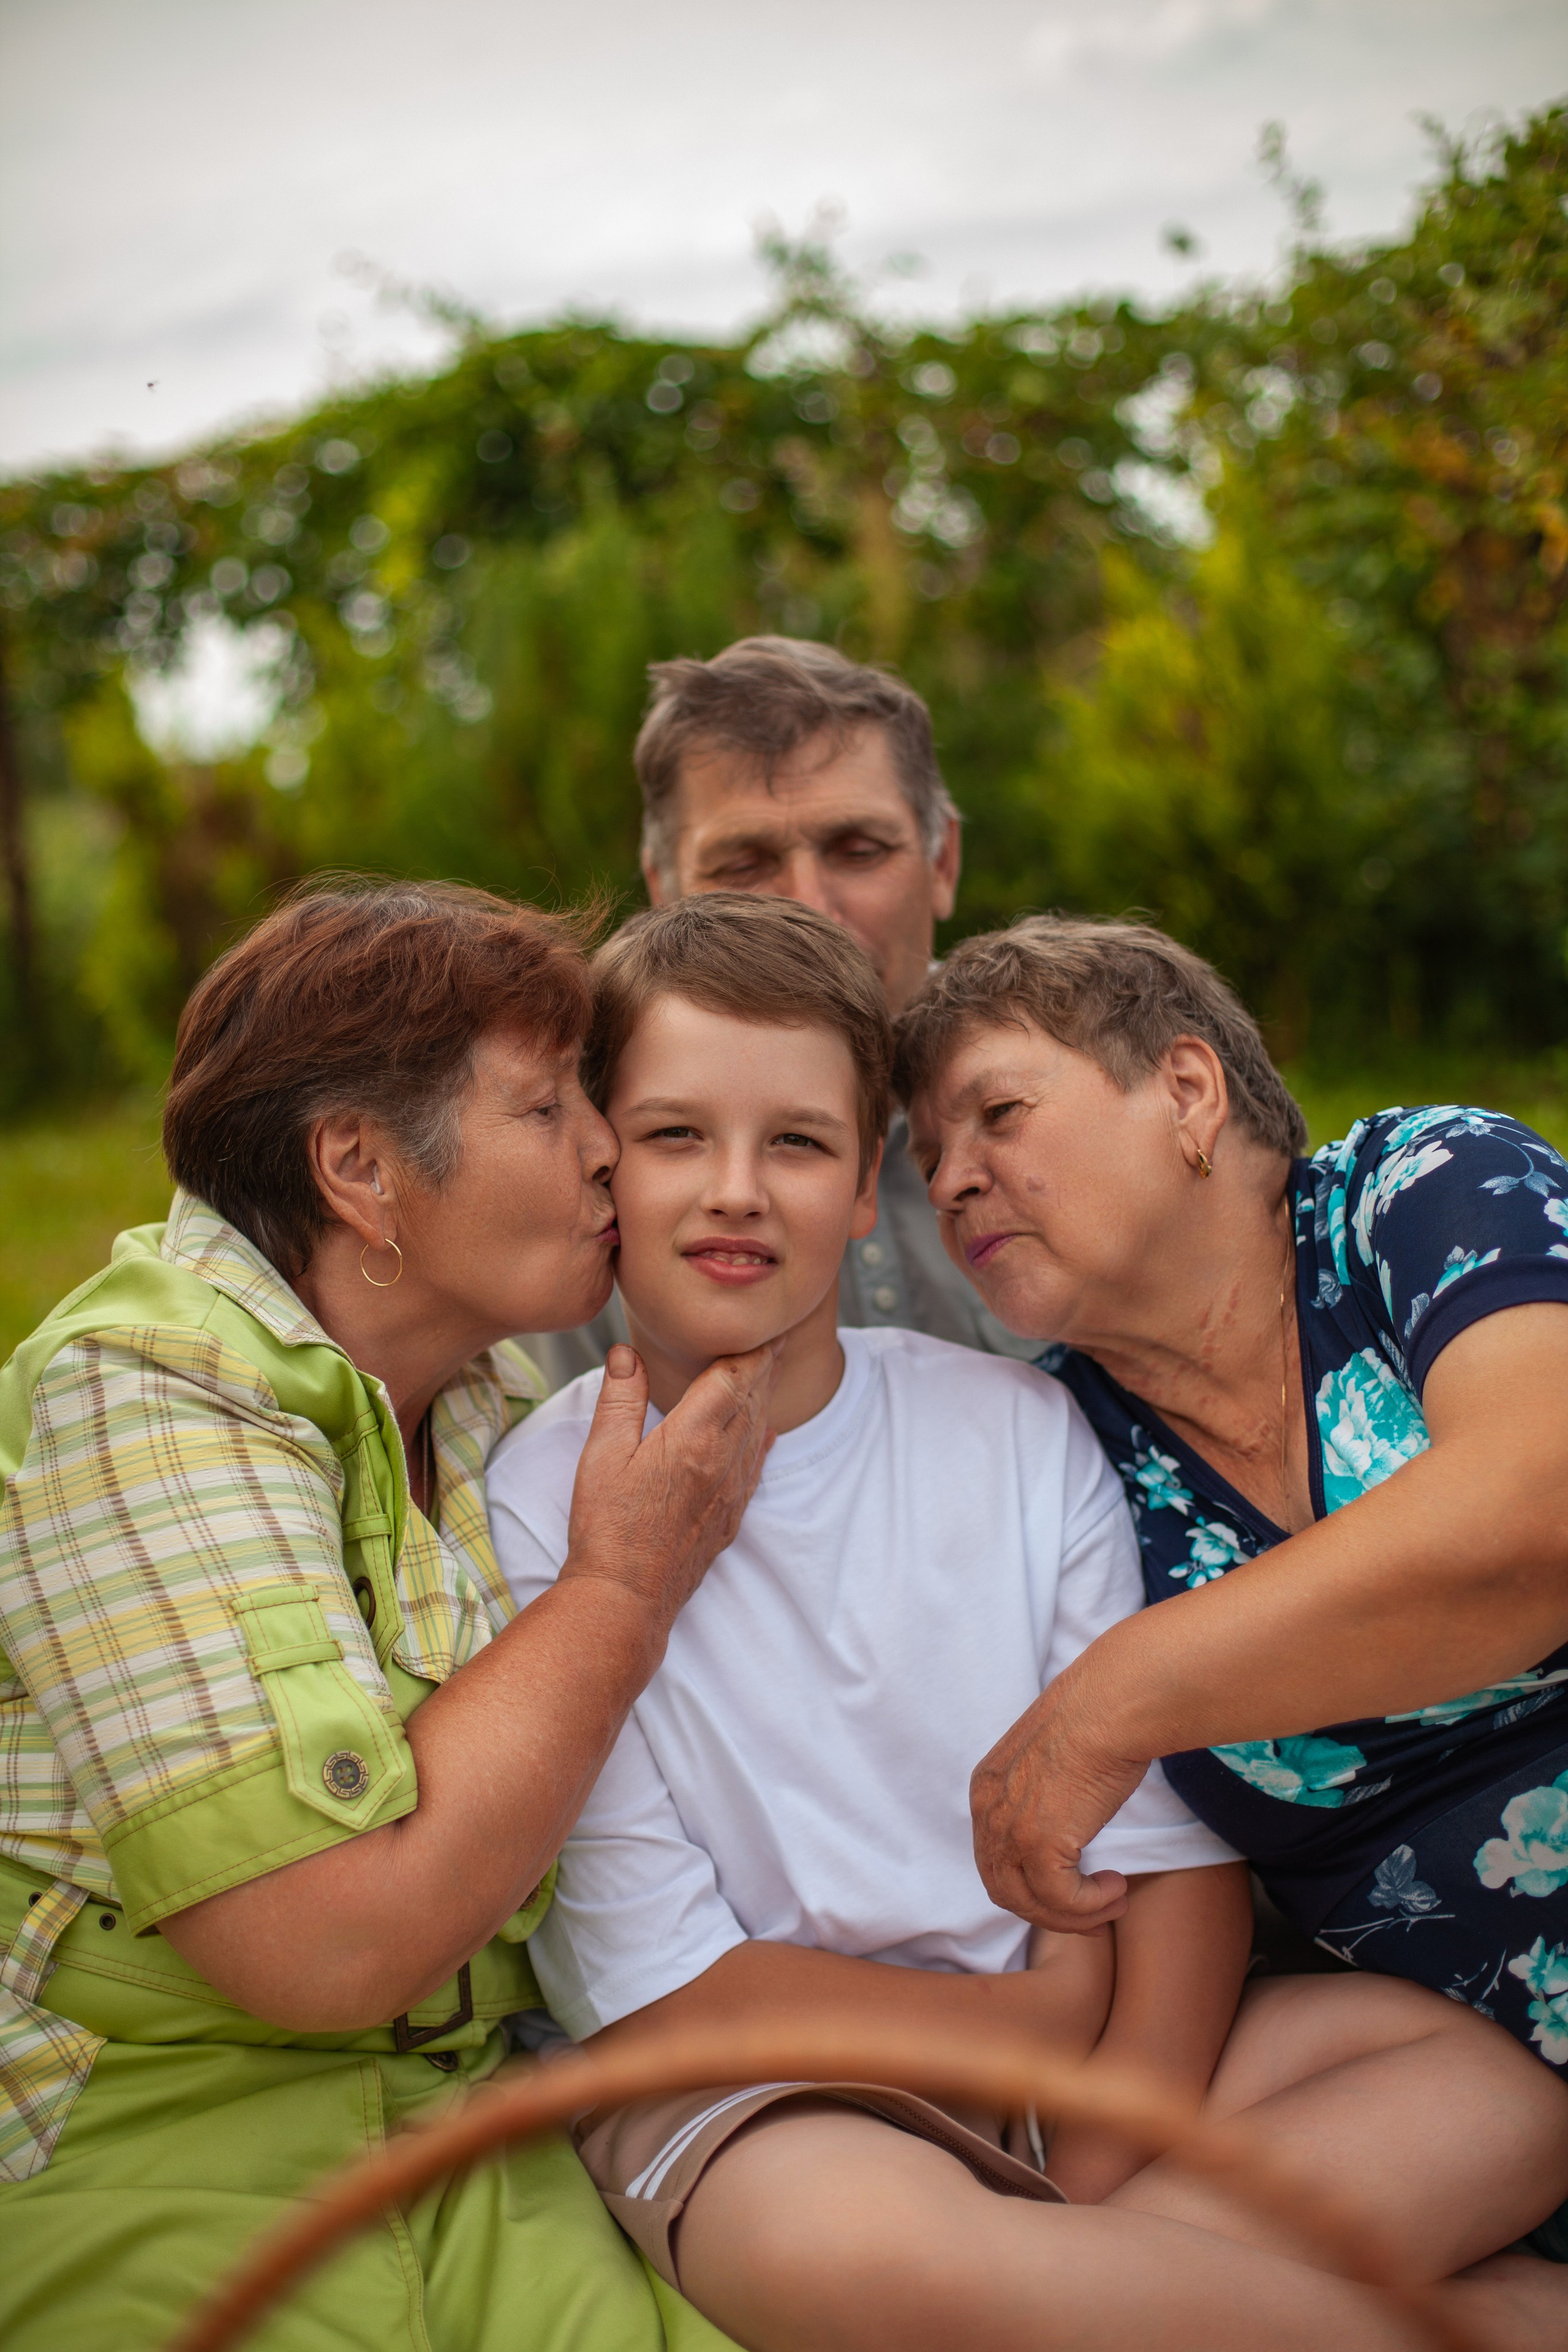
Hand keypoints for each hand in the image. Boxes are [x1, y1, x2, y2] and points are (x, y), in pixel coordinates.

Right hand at [560, 1340, 780, 1634]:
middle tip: (776, 1336)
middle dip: (765, 1364)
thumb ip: (620, 1399)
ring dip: (765, 1397)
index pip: (735, 1377)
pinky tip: (767, 1433)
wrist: (625, 1598)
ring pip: (759, 1430)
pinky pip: (756, 1467)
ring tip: (769, 1371)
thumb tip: (627, 1353)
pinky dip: (763, 1440)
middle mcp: (724, 1461)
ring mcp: (732, 1491)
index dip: (752, 1348)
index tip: (764, 1324)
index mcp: (695, 1437)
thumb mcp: (602, 1455)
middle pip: (755, 1399)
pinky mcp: (730, 1517)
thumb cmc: (607, 1528)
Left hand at [971, 1664, 1146, 1933]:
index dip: (1032, 1885)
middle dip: (1051, 1910)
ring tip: (1114, 1902)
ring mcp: (1009, 1829)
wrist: (1111, 1704)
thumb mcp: (1053, 1759)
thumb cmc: (1097, 1719)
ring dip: (1075, 1916)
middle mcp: (988, 1810)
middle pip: (1005, 1889)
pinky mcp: (1039, 1844)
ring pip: (1030, 1904)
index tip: (1072, 1891)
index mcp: (987, 1787)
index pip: (995, 1858)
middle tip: (1095, 1910)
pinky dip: (1090, 1907)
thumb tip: (1069, 1822)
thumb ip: (1046, 1792)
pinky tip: (1118, 1888)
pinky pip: (1061, 1901)